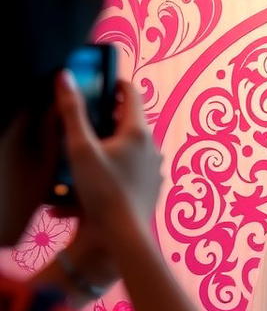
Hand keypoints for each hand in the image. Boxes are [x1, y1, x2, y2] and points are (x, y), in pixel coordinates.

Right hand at [54, 72, 162, 237]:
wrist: (123, 234)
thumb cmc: (101, 190)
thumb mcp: (80, 150)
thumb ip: (73, 112)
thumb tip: (65, 77)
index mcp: (138, 131)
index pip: (132, 93)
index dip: (116, 83)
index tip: (100, 84)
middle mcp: (153, 145)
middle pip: (132, 120)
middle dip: (111, 117)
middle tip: (89, 120)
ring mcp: (157, 167)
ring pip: (135, 145)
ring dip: (116, 142)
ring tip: (94, 151)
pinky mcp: (155, 185)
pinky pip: (138, 166)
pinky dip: (123, 164)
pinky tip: (106, 175)